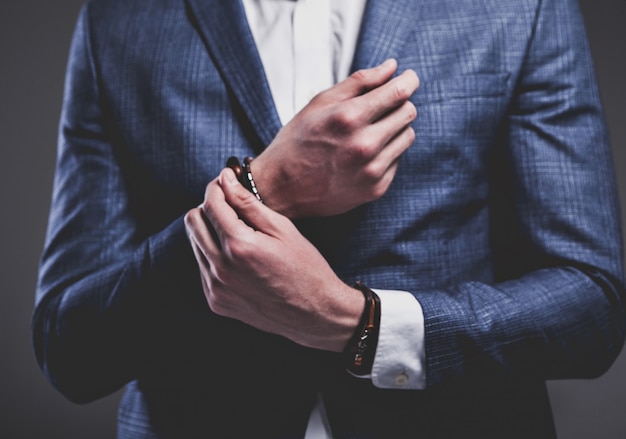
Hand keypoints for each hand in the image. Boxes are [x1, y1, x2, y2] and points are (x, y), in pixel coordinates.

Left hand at [184, 168, 364, 351]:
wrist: (314, 314)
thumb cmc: (305, 267)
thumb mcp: (282, 229)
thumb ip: (248, 202)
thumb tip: (225, 179)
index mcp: (239, 246)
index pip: (211, 204)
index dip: (216, 187)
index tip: (225, 181)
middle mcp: (221, 269)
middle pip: (193, 222)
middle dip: (208, 207)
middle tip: (230, 205)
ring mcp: (216, 288)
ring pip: (194, 244)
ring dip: (210, 231)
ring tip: (238, 231)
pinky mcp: (216, 301)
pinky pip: (203, 267)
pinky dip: (214, 255)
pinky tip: (239, 256)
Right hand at [251, 58, 419, 218]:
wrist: (281, 188)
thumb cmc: (297, 141)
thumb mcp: (320, 103)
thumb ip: (359, 82)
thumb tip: (392, 67)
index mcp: (349, 118)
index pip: (399, 92)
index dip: (409, 81)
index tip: (409, 78)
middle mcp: (364, 145)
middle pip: (408, 113)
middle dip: (399, 103)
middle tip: (382, 105)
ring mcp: (372, 171)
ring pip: (407, 136)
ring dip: (396, 128)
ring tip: (370, 131)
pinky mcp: (376, 189)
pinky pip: (397, 160)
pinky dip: (387, 152)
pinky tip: (363, 154)